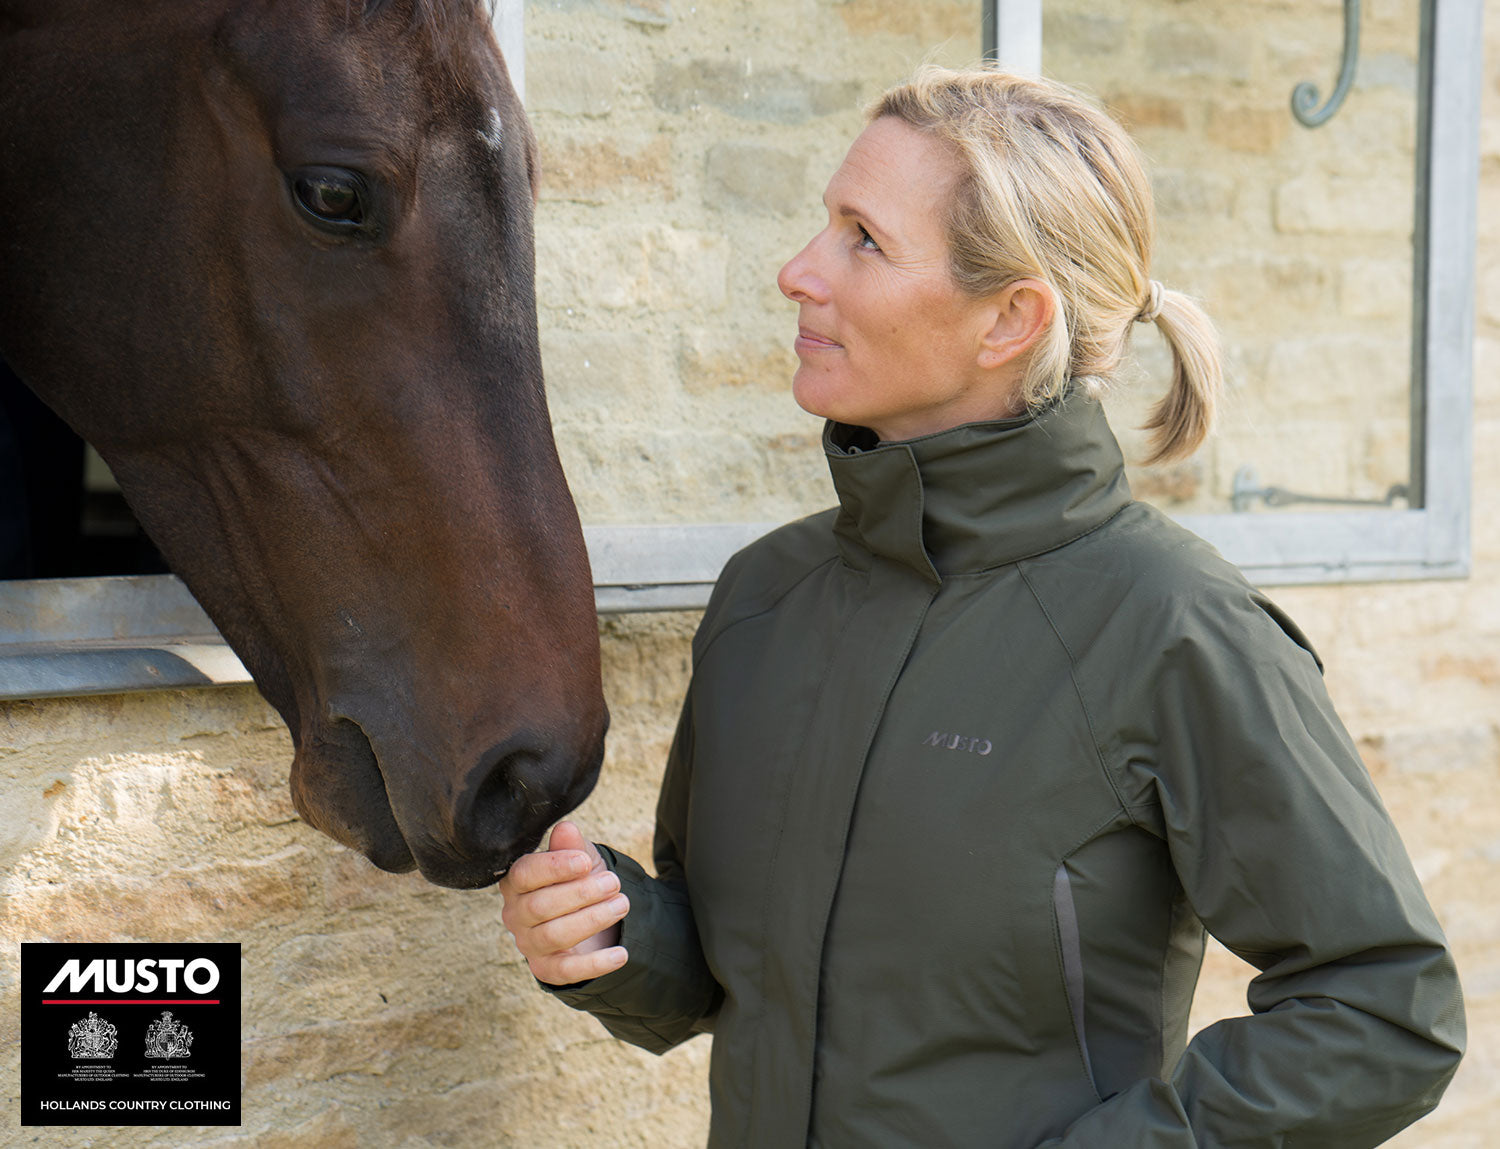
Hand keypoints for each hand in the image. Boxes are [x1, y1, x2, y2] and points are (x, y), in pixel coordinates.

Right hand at [499, 821, 629, 985]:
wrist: (591, 918)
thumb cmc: (580, 880)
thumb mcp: (581, 858)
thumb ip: (572, 845)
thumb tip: (566, 829)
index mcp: (517, 882)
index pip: (524, 874)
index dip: (555, 867)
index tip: (585, 862)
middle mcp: (516, 914)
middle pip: (539, 906)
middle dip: (580, 893)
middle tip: (612, 883)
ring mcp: (529, 943)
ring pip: (554, 935)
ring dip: (592, 920)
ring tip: (621, 905)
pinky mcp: (546, 969)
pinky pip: (567, 971)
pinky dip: (595, 964)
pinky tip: (621, 954)